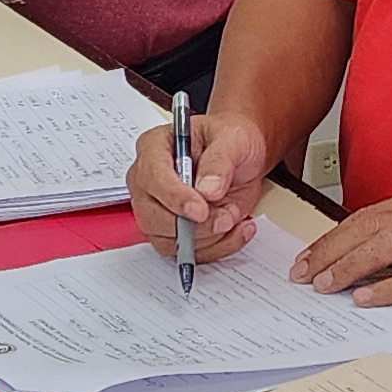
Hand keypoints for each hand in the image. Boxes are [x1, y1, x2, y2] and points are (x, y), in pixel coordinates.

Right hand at [130, 110, 270, 262]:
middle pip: (152, 216)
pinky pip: (188, 252)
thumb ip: (220, 161)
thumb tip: (208, 191)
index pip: (152, 177)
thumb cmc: (230, 140)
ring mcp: (158, 209)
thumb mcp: (233, 138)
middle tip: (225, 217)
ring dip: (208, 237)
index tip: (201, 209)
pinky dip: (218, 246)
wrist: (242, 157)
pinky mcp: (173, 231)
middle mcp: (149, 181)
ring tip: (234, 215)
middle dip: (194, 225)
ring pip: (169, 240)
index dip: (175, 197)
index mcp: (154, 147)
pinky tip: (237, 228)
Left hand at [288, 186, 391, 305]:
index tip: (307, 259)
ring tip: (328, 284)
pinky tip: (366, 297)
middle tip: (306, 274)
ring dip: (352, 267)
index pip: (368, 215)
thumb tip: (342, 258)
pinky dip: (390, 287)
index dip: (333, 238)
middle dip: (333, 252)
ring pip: (391, 246)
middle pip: (373, 227)